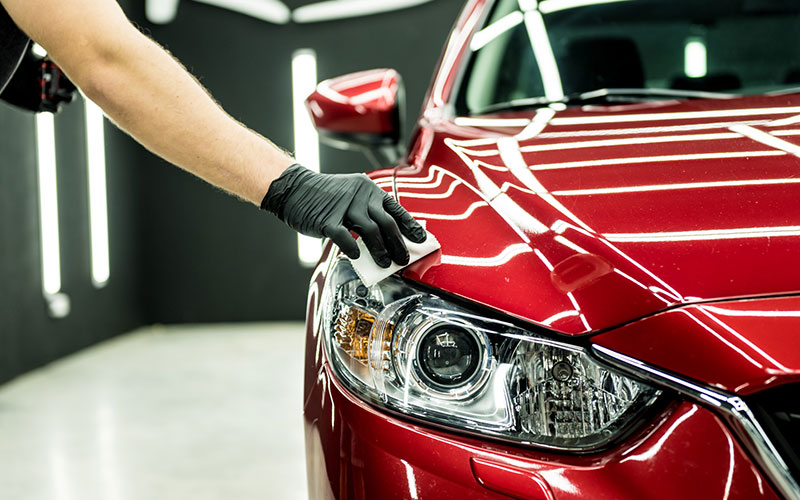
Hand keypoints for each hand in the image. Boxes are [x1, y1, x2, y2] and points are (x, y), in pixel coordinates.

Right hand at [262, 164, 426, 266]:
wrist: (294, 189)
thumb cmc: (324, 197)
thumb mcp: (351, 196)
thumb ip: (368, 213)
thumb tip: (387, 239)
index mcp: (368, 189)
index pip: (396, 209)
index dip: (410, 226)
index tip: (421, 239)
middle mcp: (360, 196)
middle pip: (387, 223)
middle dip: (398, 244)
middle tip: (403, 259)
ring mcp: (343, 207)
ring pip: (370, 232)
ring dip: (380, 251)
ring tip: (385, 264)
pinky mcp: (327, 220)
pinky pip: (345, 237)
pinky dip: (353, 248)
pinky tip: (357, 257)